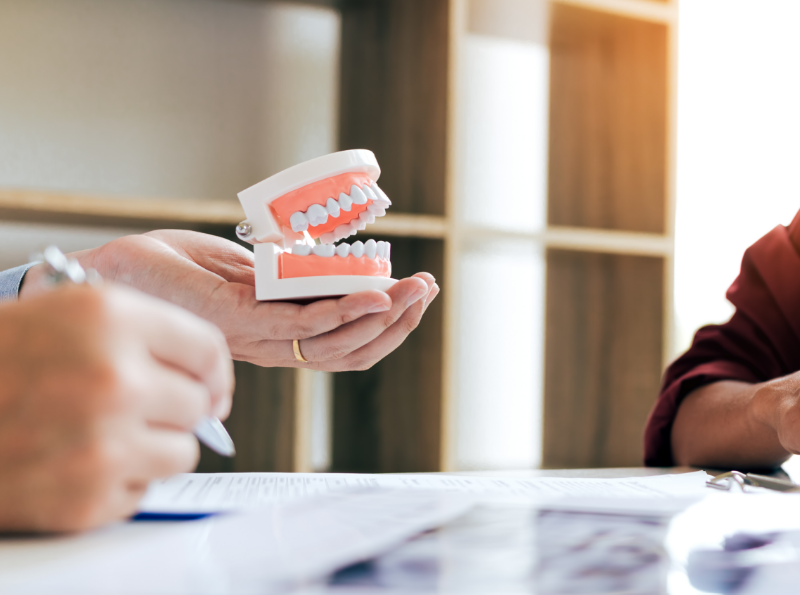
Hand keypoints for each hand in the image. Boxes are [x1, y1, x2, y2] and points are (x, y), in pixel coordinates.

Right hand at [0, 283, 232, 531]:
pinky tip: (77, 461)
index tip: (209, 383)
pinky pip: (143, 491)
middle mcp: (114, 378)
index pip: (208, 349)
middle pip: (199, 404)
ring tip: (102, 433)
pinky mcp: (86, 498)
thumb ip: (147, 332)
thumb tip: (211, 377)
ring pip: (181, 452)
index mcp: (110, 319)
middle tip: (130, 406)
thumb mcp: (68, 312)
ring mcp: (102, 444)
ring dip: (152, 446)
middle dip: (173, 406)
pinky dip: (119, 482)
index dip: (213, 370)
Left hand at [22, 230, 439, 369]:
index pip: (347, 343)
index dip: (388, 325)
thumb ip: (283, 275)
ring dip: (382, 317)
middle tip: (429, 290)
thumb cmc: (169, 268)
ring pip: (336, 343)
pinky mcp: (238, 318)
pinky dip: (342, 312)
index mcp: (277, 332)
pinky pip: (301, 324)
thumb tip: (326, 269)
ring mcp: (258, 335)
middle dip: (399, 323)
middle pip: (352, 349)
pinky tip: (372, 294)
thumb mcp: (240, 267)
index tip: (418, 292)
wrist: (110, 269)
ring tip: (415, 290)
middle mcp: (273, 343)